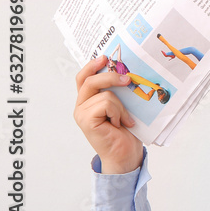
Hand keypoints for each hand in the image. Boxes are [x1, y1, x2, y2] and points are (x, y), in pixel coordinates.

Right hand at [73, 55, 142, 173]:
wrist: (125, 153)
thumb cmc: (126, 129)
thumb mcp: (123, 104)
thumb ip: (118, 90)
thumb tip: (127, 70)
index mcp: (88, 99)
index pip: (84, 77)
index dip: (92, 65)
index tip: (105, 57)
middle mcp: (81, 105)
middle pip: (90, 80)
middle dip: (111, 77)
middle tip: (128, 79)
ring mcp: (81, 113)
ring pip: (104, 94)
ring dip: (121, 106)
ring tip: (124, 119)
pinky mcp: (86, 121)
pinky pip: (106, 103)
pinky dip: (118, 112)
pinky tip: (120, 124)